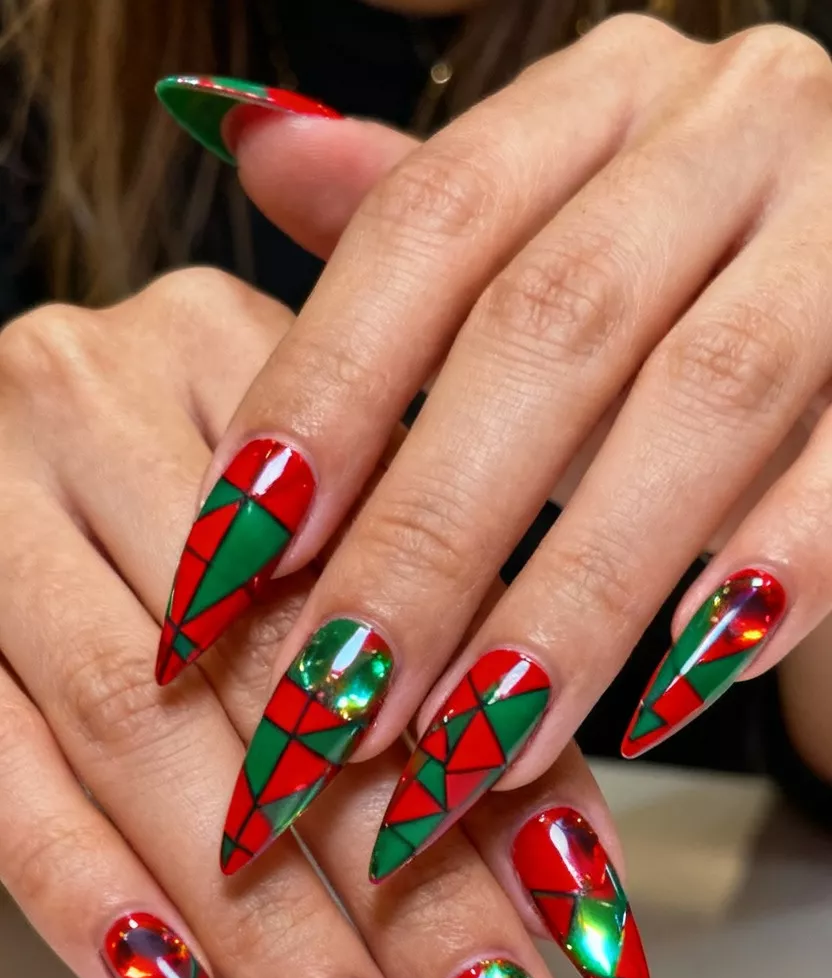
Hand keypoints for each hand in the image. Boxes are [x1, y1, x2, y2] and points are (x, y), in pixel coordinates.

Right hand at [0, 258, 651, 977]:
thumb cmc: (148, 502)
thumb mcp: (287, 521)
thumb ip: (416, 641)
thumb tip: (569, 868)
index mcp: (230, 352)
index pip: (393, 592)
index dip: (495, 773)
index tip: (585, 938)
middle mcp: (93, 402)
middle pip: (276, 677)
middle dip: (401, 892)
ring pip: (139, 738)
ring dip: (265, 934)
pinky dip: (93, 905)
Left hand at [160, 17, 831, 880]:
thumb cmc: (683, 300)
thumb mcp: (550, 244)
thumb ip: (423, 229)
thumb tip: (246, 143)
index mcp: (610, 95)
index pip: (435, 222)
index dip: (323, 393)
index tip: (229, 564)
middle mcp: (739, 129)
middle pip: (552, 326)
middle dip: (428, 538)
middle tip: (333, 712)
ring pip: (701, 406)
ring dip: (571, 599)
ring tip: (467, 751)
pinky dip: (758, 591)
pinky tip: (657, 708)